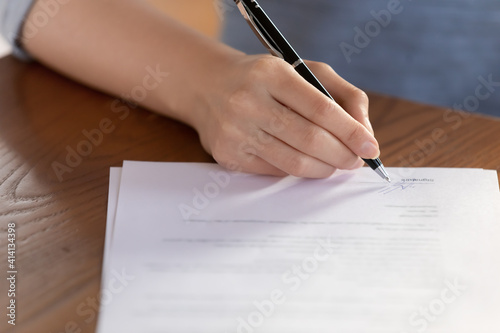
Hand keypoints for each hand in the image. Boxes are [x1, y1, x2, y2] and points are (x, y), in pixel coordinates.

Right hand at [191, 54, 378, 177]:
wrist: (209, 86)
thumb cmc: (266, 79)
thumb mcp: (305, 71)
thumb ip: (343, 95)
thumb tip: (365, 133)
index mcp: (271, 73)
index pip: (321, 108)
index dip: (351, 131)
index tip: (370, 147)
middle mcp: (248, 101)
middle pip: (310, 139)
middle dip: (342, 155)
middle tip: (356, 161)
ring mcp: (235, 131)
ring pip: (294, 162)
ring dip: (325, 168)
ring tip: (336, 164)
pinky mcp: (228, 155)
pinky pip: (276, 172)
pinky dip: (299, 170)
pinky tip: (306, 162)